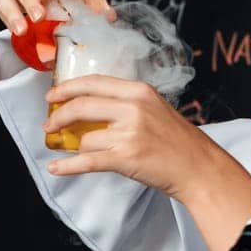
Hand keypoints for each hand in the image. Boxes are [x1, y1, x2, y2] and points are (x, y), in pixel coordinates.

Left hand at [43, 75, 217, 197]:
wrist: (200, 168)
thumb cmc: (180, 142)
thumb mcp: (156, 109)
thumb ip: (126, 104)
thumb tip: (89, 107)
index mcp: (140, 92)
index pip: (93, 82)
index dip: (66, 88)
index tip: (52, 96)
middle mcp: (134, 108)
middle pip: (81, 105)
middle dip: (58, 116)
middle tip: (50, 125)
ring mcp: (129, 133)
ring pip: (85, 138)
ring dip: (76, 148)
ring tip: (77, 153)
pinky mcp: (126, 158)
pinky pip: (86, 161)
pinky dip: (67, 166)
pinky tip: (56, 168)